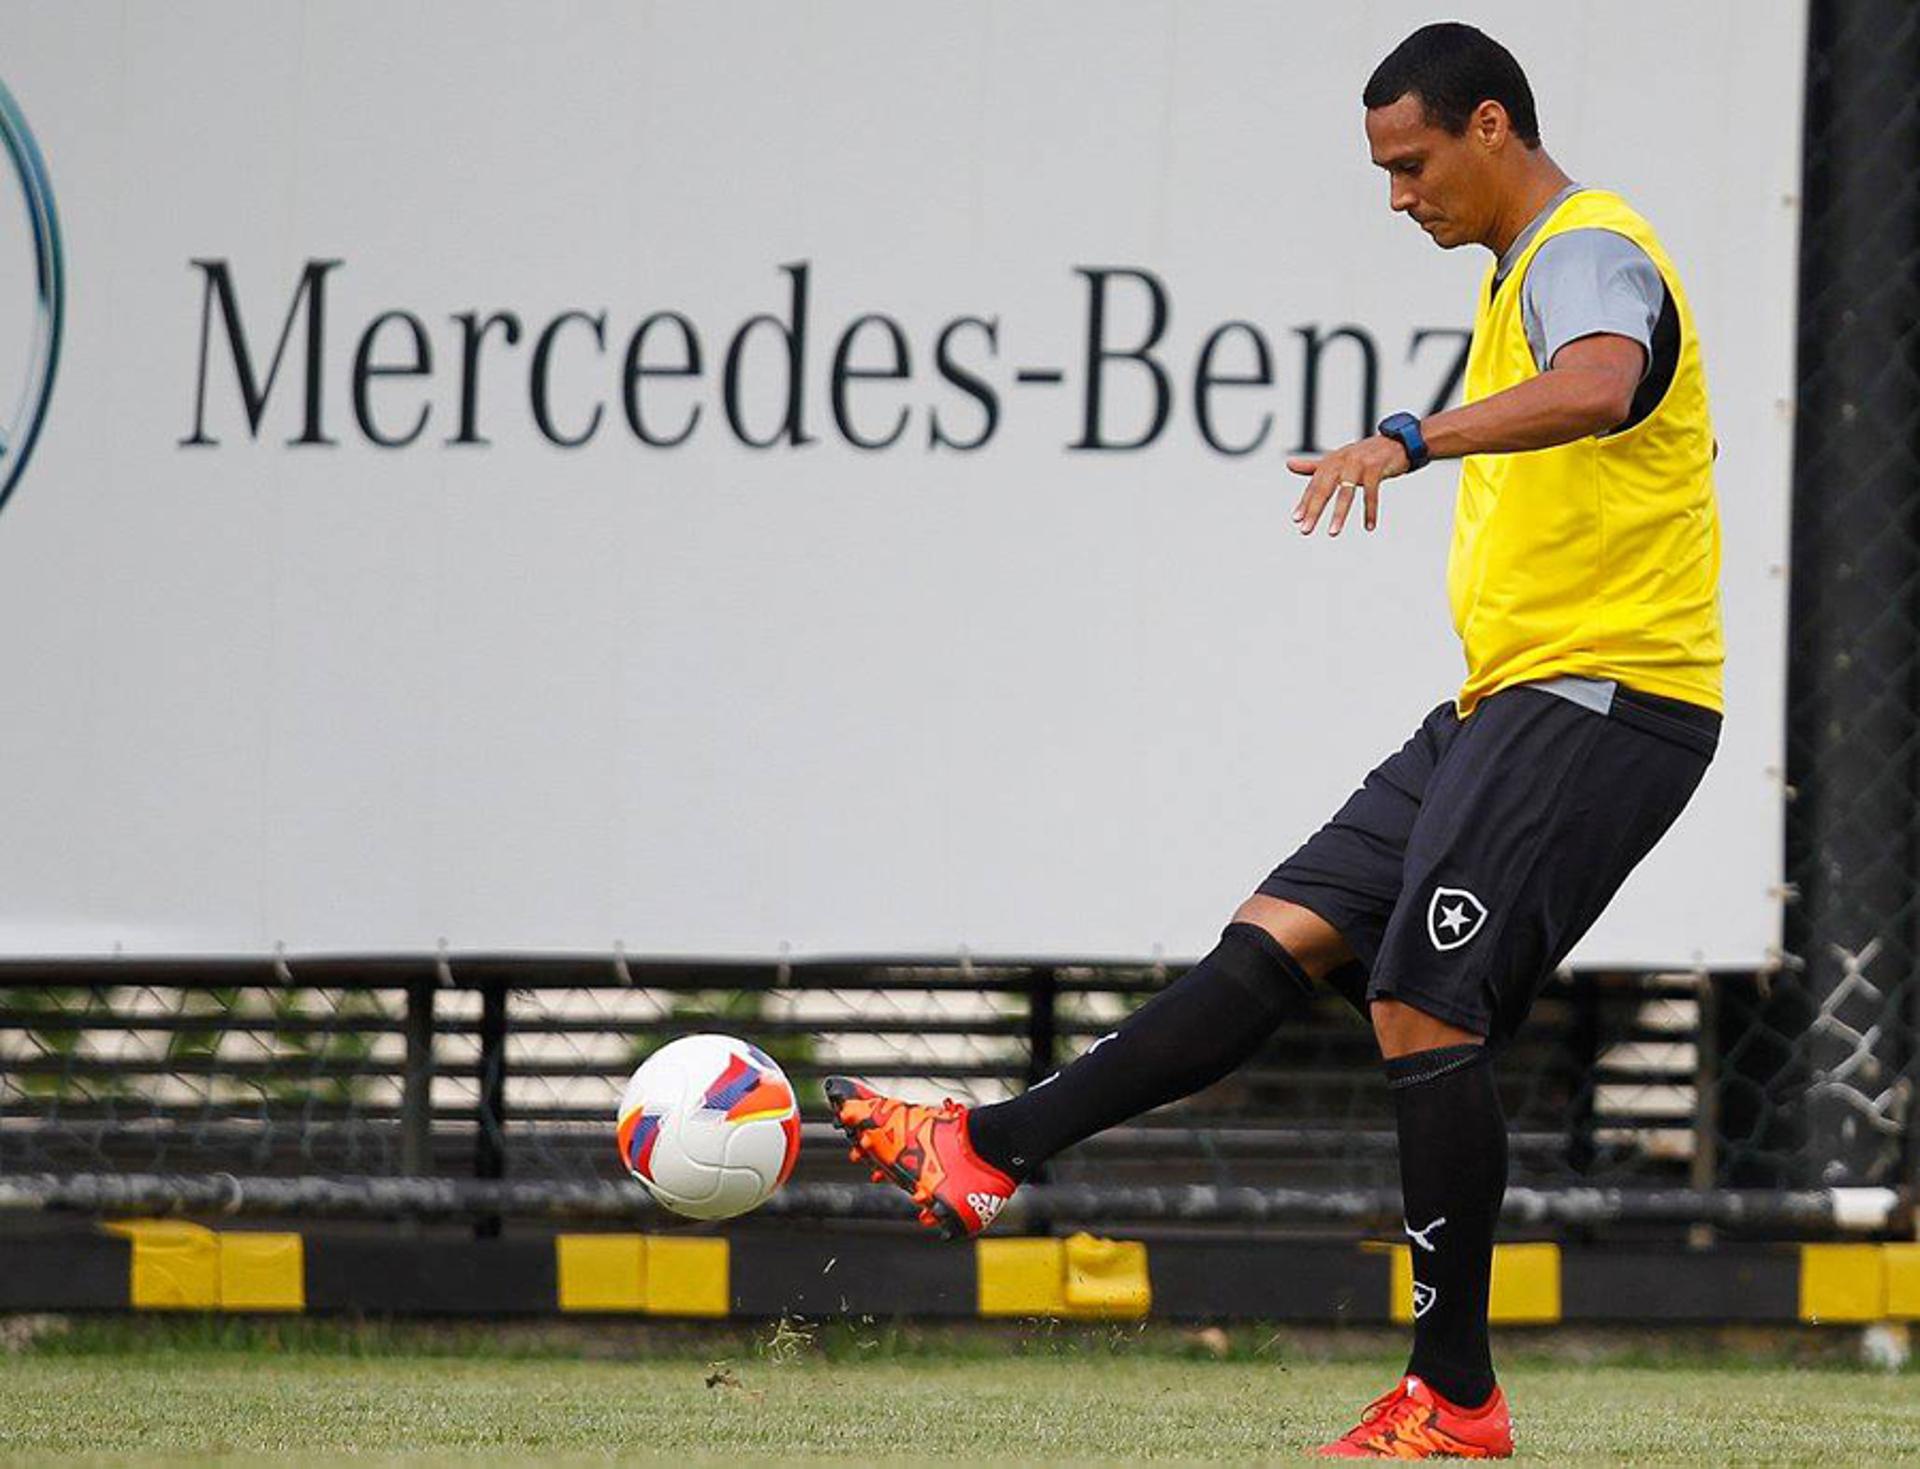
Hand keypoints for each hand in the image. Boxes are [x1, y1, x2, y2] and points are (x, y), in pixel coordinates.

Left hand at [1286, 434, 1411, 535]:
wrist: (1396, 443)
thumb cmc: (1364, 455)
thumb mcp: (1338, 460)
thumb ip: (1314, 466)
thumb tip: (1288, 464)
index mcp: (1331, 461)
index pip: (1314, 485)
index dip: (1305, 503)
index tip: (1296, 520)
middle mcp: (1342, 460)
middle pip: (1324, 488)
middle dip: (1314, 510)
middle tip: (1305, 530)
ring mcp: (1359, 462)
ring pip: (1346, 491)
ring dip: (1339, 514)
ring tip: (1333, 532)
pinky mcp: (1376, 466)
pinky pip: (1371, 492)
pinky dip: (1370, 510)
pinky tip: (1369, 526)